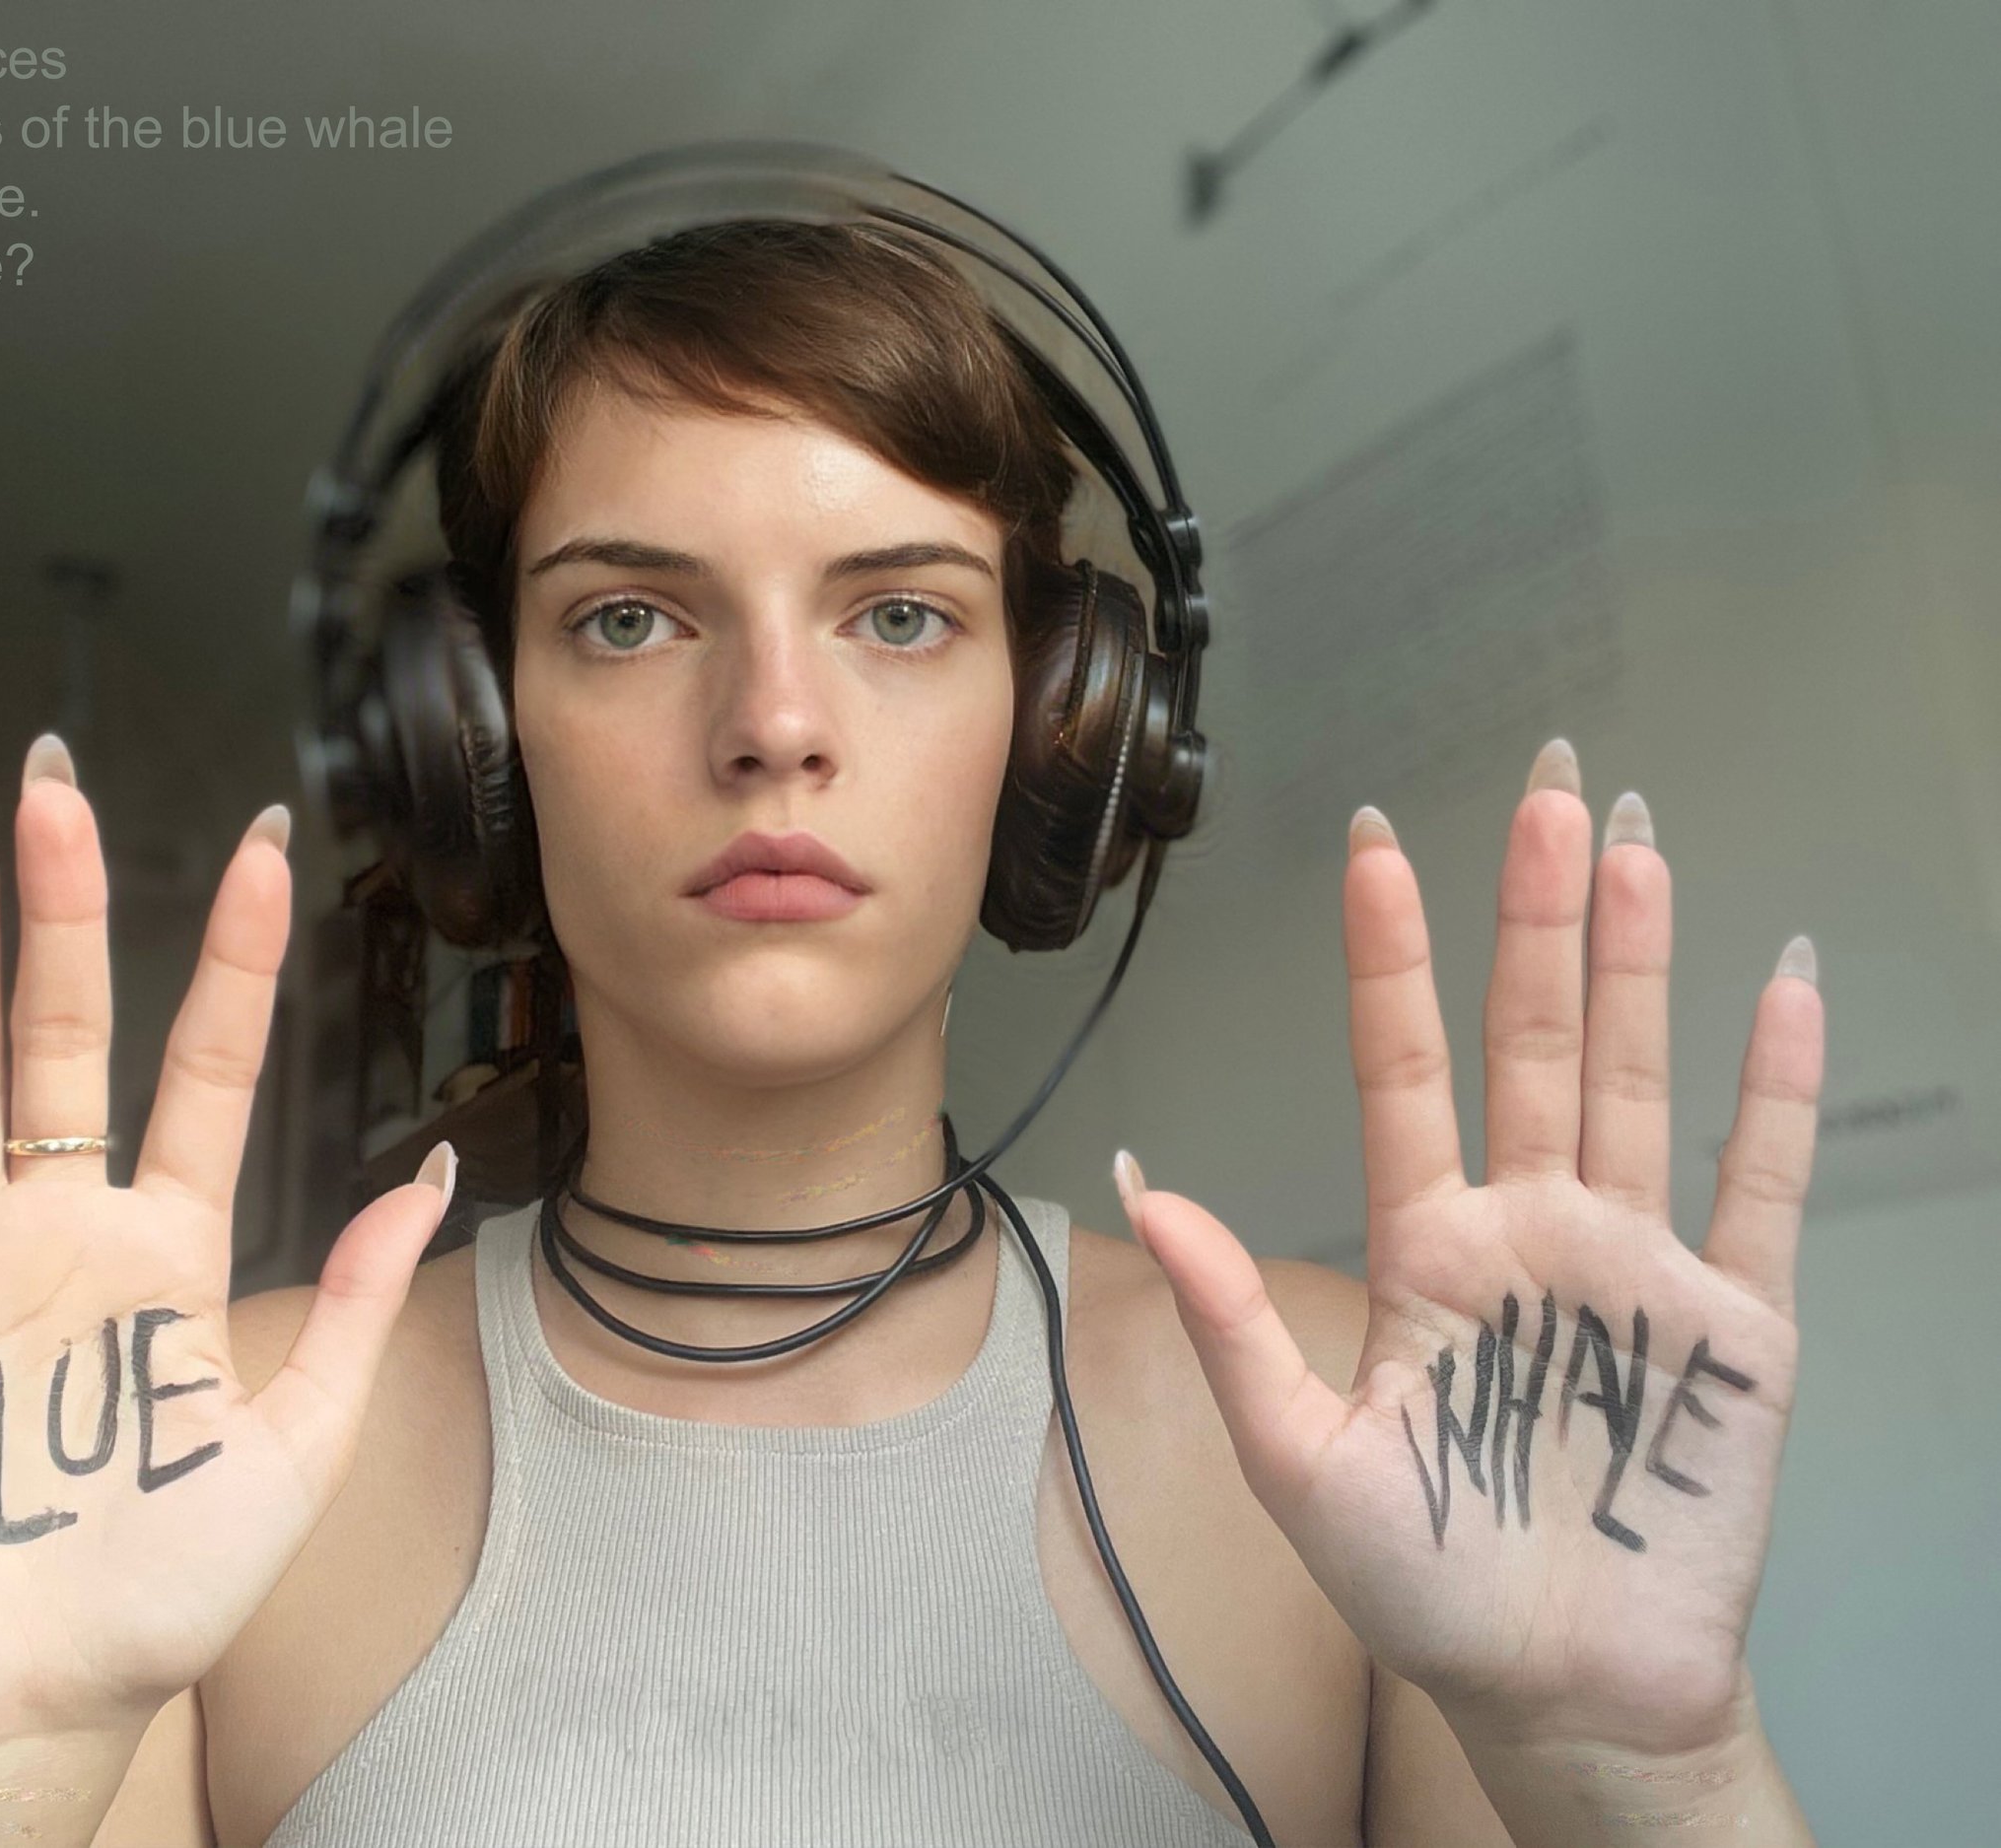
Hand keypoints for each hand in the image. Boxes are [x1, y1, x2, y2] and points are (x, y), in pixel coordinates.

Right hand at [0, 735, 453, 1773]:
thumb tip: (431, 1174)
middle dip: (67, 907)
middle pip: (67, 1036)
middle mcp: (60, 1234)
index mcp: (170, 1252)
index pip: (209, 1067)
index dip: (238, 956)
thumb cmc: (166, 1589)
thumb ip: (357, 1301)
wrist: (38, 1706)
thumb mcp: (299, 1443)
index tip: (264, 845)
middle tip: (60, 782)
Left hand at [1116, 738, 1823, 1755]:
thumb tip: (1143, 1190)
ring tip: (1635, 841)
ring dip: (1639, 962)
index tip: (1371, 848)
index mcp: (1429, 1248)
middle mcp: (1533, 1230)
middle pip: (1531, 1040)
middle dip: (1536, 915)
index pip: (1404, 1071)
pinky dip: (1775, 1086)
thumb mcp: (1302, 1460)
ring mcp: (1638, 1265)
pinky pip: (1760, 1183)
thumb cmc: (1426, 1590)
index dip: (1391, 960)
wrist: (1566, 1696)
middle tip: (1546, 786)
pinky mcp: (1736, 1325)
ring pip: (1635, 1078)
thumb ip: (1237, 1322)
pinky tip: (1780, 983)